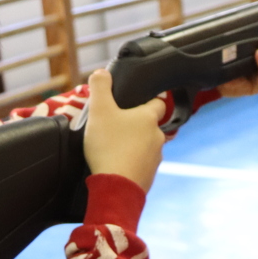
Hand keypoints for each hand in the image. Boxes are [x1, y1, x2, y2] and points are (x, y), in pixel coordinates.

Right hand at [84, 69, 166, 190]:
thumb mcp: (99, 111)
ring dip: (133, 146)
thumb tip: (102, 72)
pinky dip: (131, 163)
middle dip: (135, 126)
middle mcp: (158, 137)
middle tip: (115, 127)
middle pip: (149, 126)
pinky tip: (116, 165)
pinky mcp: (149, 176)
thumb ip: (100, 88)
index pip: (158, 103)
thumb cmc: (109, 146)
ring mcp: (156, 158)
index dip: (147, 101)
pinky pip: (141, 165)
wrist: (116, 186)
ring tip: (113, 148)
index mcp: (149, 119)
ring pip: (146, 146)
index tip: (136, 102)